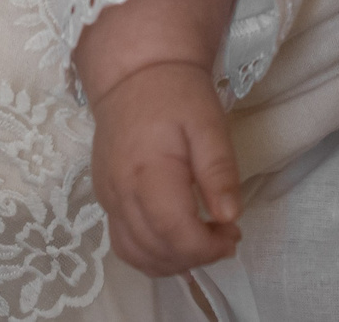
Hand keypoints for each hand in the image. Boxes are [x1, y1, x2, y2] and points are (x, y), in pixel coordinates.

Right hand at [87, 60, 242, 275]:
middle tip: (225, 237)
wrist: (133, 75)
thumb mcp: (209, 123)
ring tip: (204, 241)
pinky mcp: (105, 200)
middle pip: (154, 250)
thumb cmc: (177, 95)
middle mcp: (120, 192)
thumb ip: (219, 170)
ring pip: (135, 255)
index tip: (233, 235)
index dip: (206, 247)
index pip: (173, 233)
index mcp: (148, 172)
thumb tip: (230, 216)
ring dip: (174, 262)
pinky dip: (152, 255)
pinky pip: (123, 244)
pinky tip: (177, 240)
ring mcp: (108, 199)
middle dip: (196, 256)